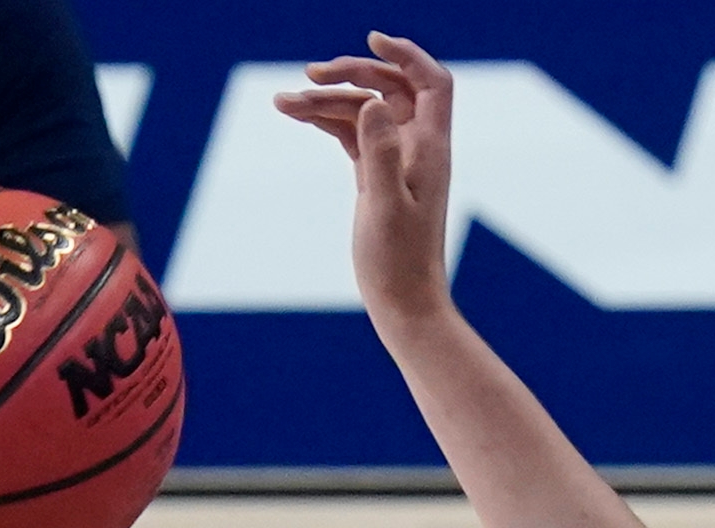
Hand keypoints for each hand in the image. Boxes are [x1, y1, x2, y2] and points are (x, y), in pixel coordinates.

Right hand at [276, 33, 454, 322]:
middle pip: (391, 89)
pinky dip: (325, 120)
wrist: (403, 302)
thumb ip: (380, 153)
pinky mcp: (374, 177)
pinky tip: (293, 113)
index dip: (407, 54)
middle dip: (353, 73)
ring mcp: (395, 162)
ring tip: (282, 102)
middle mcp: (416, 149)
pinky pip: (351, 134)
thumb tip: (372, 102)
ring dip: (326, 101)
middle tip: (311, 74)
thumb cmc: (399, 261)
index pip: (432, 83)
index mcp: (430, 148)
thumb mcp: (385, 204)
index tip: (371, 37)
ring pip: (362, 112)